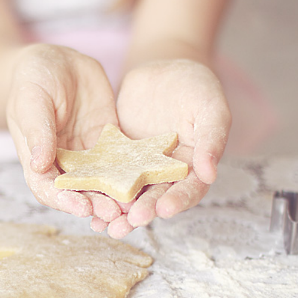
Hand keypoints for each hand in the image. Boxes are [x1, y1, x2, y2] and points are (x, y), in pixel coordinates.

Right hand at [6, 43, 122, 222]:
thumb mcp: (32, 100)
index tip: (82, 207)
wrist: (57, 59)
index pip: (47, 187)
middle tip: (114, 213)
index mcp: (37, 156)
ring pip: (101, 182)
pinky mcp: (108, 141)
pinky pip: (121, 162)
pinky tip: (147, 181)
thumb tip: (39, 165)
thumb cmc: (33, 77)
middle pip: (77, 191)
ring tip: (132, 207)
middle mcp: (62, 161)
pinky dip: (132, 175)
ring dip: (114, 196)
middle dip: (94, 204)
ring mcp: (87, 153)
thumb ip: (37, 131)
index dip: (63, 200)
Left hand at [92, 59, 230, 237]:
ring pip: (130, 195)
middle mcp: (167, 174)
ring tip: (104, 226)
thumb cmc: (195, 87)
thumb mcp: (210, 107)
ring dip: (118, 213)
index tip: (163, 211)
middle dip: (142, 213)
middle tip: (127, 225)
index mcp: (194, 166)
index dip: (177, 201)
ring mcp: (141, 168)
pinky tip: (85, 202)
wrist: (162, 70)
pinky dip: (99, 191)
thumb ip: (212, 138)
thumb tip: (210, 174)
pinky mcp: (118, 159)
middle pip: (156, 199)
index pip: (189, 190)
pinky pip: (108, 177)